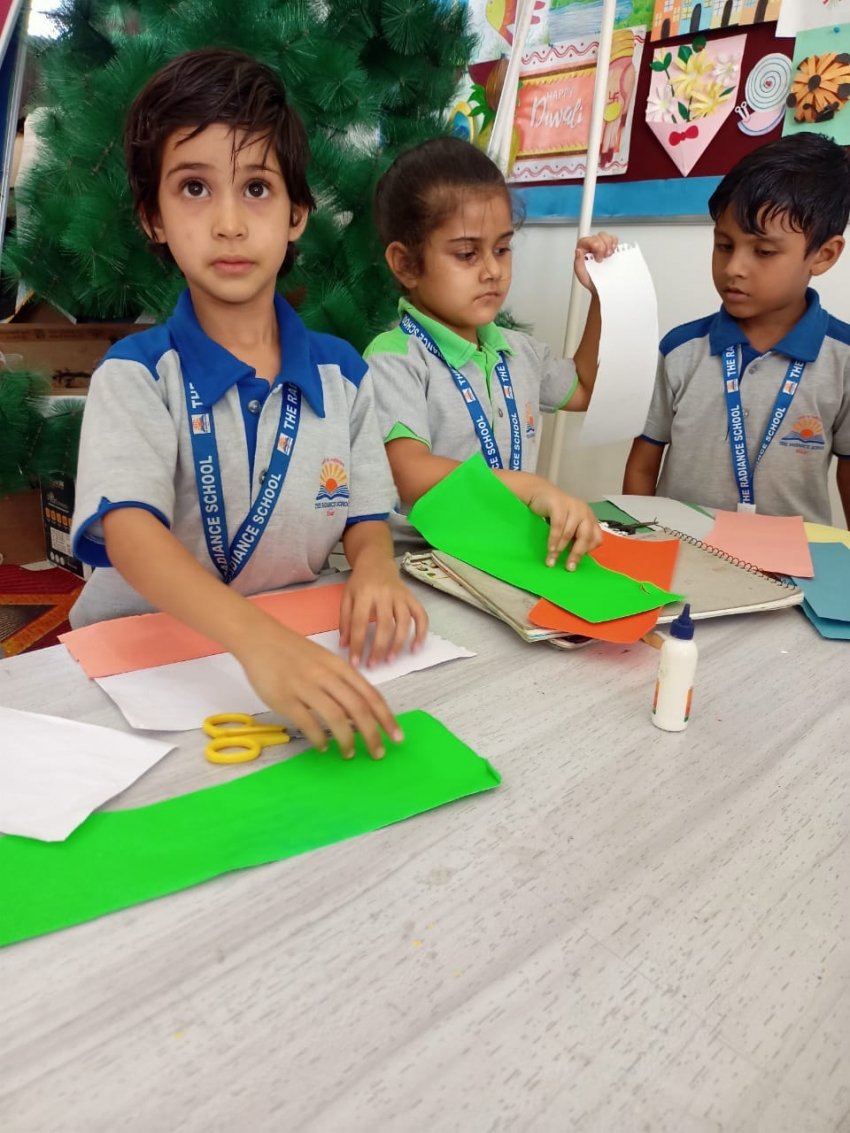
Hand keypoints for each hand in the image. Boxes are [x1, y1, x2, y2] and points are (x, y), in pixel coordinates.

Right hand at [235, 613, 402, 759]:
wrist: (260, 638)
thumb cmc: (295, 652)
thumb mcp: (325, 661)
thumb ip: (342, 683)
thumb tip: (359, 713)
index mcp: (340, 667)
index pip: (370, 695)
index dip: (386, 718)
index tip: (396, 737)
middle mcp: (327, 676)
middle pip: (358, 708)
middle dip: (372, 734)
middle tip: (378, 753)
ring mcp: (305, 687)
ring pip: (336, 717)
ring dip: (347, 739)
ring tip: (349, 753)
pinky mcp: (285, 698)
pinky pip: (308, 723)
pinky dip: (319, 738)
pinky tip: (323, 747)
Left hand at [339, 554, 428, 668]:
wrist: (376, 561)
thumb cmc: (360, 582)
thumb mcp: (347, 597)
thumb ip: (345, 621)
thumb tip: (345, 645)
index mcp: (365, 594)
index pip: (360, 623)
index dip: (358, 644)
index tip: (355, 662)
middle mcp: (384, 594)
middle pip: (384, 625)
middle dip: (378, 648)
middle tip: (373, 665)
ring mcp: (401, 596)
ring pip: (404, 622)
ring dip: (398, 644)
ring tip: (390, 660)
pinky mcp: (412, 598)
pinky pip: (421, 616)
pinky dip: (421, 633)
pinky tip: (416, 648)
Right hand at [524, 477, 602, 569]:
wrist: (540, 493)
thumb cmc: (554, 513)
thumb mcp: (569, 525)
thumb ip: (574, 537)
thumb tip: (574, 560)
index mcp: (590, 519)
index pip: (596, 538)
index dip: (587, 550)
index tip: (576, 559)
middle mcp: (585, 512)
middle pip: (586, 537)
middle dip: (577, 554)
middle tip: (569, 568)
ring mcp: (573, 507)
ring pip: (569, 533)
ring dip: (560, 549)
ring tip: (552, 560)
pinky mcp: (560, 505)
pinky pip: (558, 526)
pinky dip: (553, 540)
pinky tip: (550, 549)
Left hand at [573, 230, 619, 291]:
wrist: (601, 287)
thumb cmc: (591, 281)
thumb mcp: (581, 275)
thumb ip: (578, 263)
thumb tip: (578, 251)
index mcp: (583, 251)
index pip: (586, 240)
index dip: (594, 245)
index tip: (598, 256)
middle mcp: (591, 247)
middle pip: (597, 236)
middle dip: (602, 247)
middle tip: (603, 258)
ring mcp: (601, 246)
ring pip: (605, 236)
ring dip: (609, 245)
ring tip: (608, 256)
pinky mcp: (610, 248)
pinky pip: (613, 239)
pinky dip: (615, 243)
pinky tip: (613, 251)